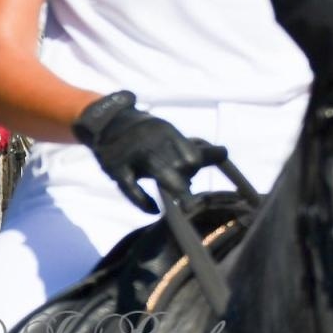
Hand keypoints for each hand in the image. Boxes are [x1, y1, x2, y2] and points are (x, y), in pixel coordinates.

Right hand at [71, 91, 226, 213]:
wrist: (109, 123)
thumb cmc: (147, 134)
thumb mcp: (169, 134)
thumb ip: (193, 148)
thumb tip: (224, 155)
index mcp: (168, 133)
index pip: (191, 152)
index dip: (196, 165)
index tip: (193, 174)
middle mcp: (153, 141)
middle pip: (178, 162)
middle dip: (189, 178)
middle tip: (196, 199)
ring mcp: (133, 154)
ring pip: (159, 172)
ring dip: (176, 190)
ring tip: (189, 207)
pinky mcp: (116, 168)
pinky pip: (131, 187)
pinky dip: (143, 201)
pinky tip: (154, 210)